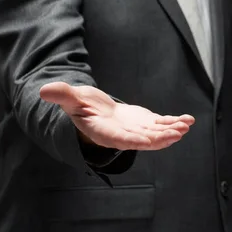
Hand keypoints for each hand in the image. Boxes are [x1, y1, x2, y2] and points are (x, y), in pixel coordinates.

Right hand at [39, 82, 194, 150]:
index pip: (118, 139)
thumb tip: (43, 90)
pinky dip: (174, 122)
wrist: (93, 109)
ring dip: (171, 131)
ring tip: (185, 126)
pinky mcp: (146, 123)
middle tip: (175, 134)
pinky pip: (162, 125)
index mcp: (104, 133)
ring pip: (156, 134)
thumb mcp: (70, 99)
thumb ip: (61, 96)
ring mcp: (136, 130)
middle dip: (160, 138)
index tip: (146, 140)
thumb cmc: (80, 105)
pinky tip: (188, 120)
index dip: (133, 140)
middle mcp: (122, 136)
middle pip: (143, 140)